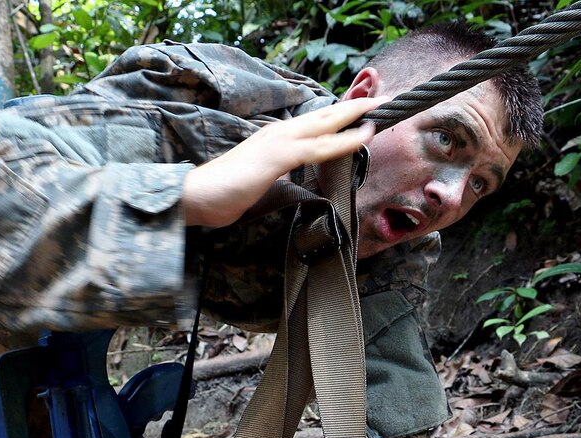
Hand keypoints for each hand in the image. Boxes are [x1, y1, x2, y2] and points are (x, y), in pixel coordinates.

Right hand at [181, 96, 385, 227]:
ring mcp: (278, 142)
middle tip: (384, 99)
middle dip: (355, 107)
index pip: (314, 122)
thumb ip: (277, 174)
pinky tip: (363, 136)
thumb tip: (292, 181)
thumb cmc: (225, 191)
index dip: (340, 115)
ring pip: (325, 125)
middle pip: (324, 115)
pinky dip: (343, 141)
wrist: (196, 196)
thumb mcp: (259, 179)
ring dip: (354, 116)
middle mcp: (278, 132)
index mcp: (275, 136)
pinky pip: (318, 148)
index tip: (364, 111)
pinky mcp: (277, 157)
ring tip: (381, 108)